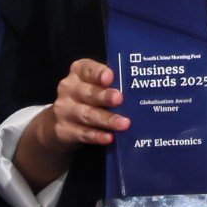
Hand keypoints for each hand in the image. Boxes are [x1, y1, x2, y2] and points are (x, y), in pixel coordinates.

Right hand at [11, 57, 125, 189]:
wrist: (63, 123)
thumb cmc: (91, 99)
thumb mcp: (98, 87)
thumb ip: (115, 84)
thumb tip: (143, 90)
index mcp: (79, 73)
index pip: (87, 69)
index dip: (98, 73)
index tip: (110, 77)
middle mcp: (68, 88)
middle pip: (87, 92)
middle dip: (104, 96)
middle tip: (119, 99)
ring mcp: (63, 110)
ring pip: (86, 114)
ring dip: (106, 119)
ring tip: (124, 124)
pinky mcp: (63, 130)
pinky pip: (82, 133)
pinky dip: (96, 136)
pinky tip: (109, 138)